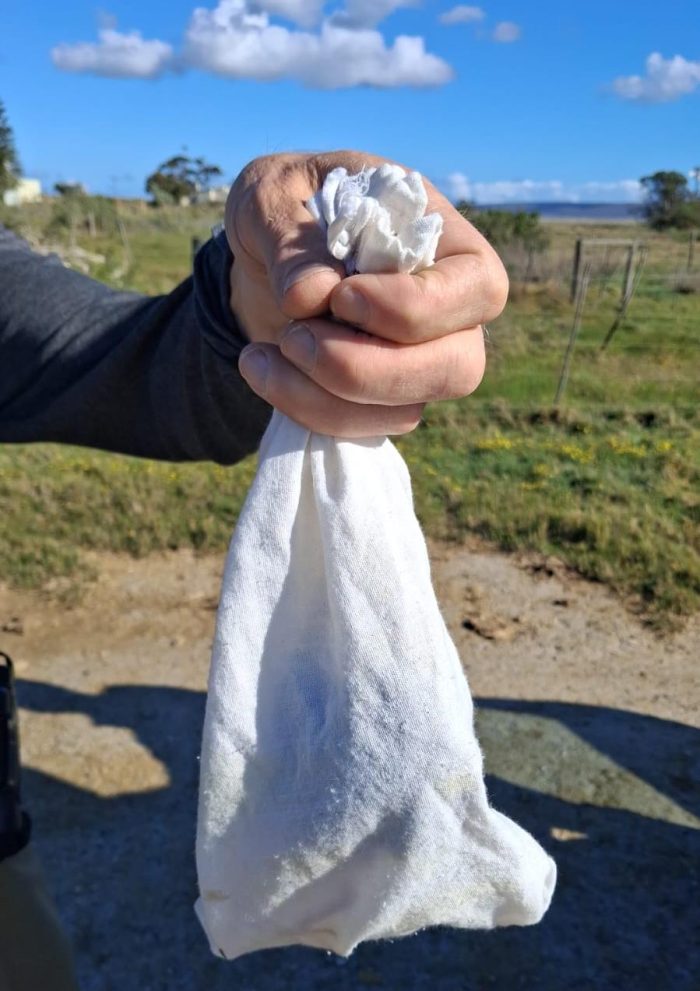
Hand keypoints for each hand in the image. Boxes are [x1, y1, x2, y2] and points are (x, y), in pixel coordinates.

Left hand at [226, 151, 507, 437]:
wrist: (257, 256)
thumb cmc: (283, 206)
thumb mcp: (270, 196)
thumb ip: (290, 238)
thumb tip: (311, 296)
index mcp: (442, 238)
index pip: (479, 287)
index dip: (415, 307)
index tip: (340, 296)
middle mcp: (446, 310)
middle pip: (458, 367)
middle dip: (367, 368)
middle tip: (295, 336)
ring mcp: (419, 362)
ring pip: (408, 410)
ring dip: (324, 394)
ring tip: (263, 351)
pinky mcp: (381, 400)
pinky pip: (364, 428)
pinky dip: (306, 409)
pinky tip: (261, 367)